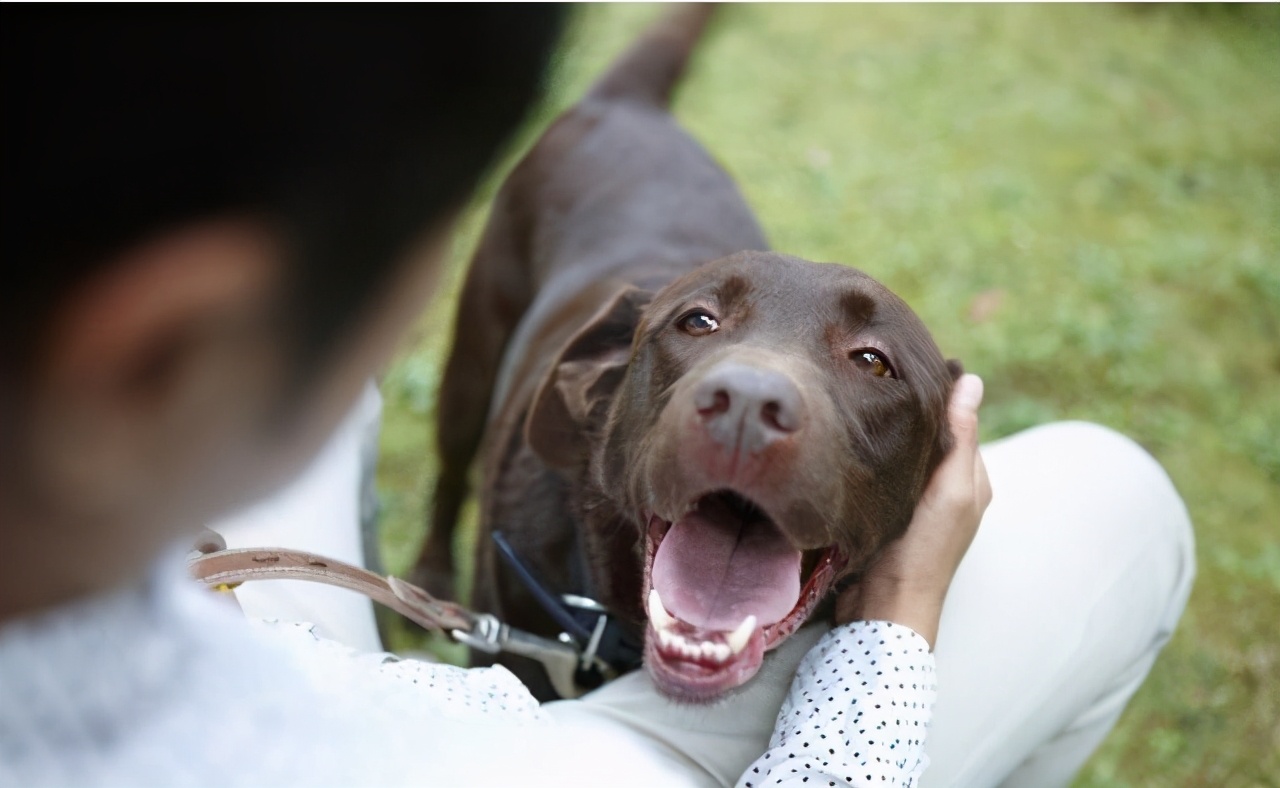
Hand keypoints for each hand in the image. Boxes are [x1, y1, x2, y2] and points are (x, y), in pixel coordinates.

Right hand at [835, 373, 991, 647]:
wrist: (884, 610)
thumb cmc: (922, 551)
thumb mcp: (949, 489)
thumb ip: (961, 437)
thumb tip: (971, 380)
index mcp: (972, 480)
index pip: (958, 420)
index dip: (936, 393)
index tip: (904, 363)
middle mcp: (949, 491)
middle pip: (930, 436)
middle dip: (910, 411)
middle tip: (874, 379)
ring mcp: (919, 506)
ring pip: (906, 454)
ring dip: (889, 434)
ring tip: (860, 404)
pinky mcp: (891, 517)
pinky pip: (887, 474)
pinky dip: (876, 457)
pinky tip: (854, 446)